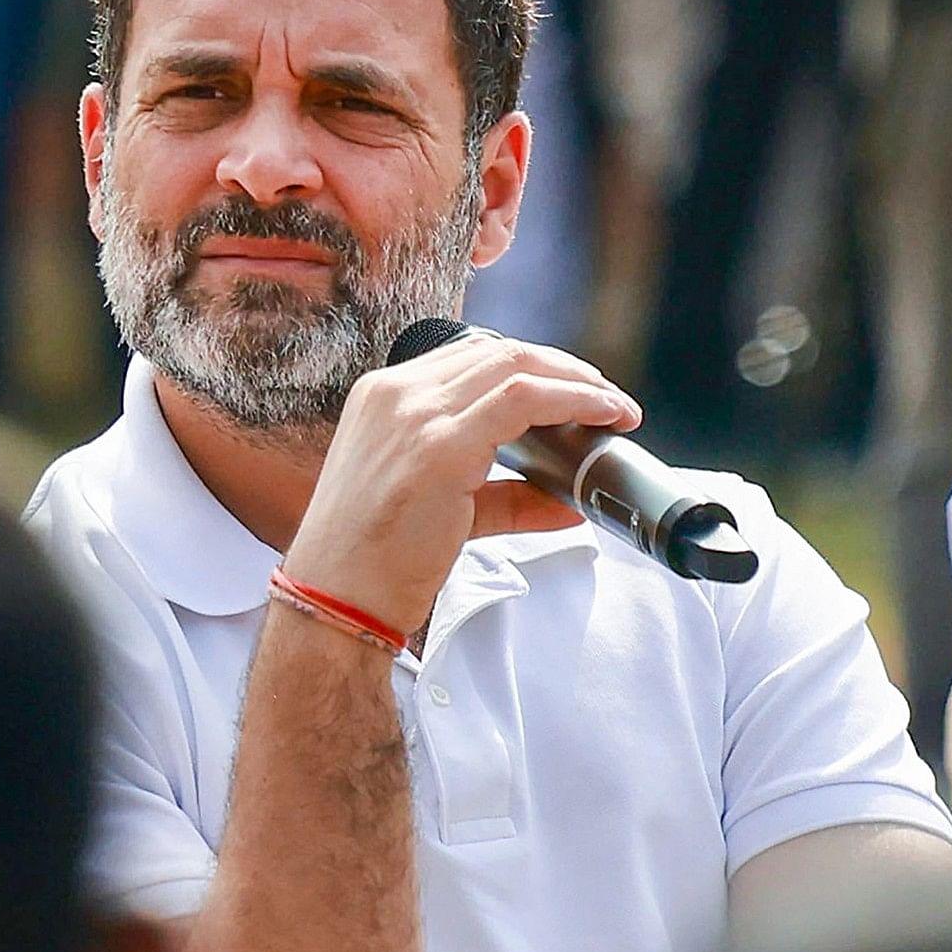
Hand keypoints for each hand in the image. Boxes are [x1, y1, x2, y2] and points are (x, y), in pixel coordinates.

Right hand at [280, 335, 638, 639]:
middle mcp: (396, 393)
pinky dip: (571, 402)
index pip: (472, 356)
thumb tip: (565, 500)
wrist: (337, 599)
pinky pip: (522, 401)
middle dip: (563, 369)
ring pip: (516, 367)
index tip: (573, 390)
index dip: (532, 366)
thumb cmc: (375, 562)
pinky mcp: (440, 446)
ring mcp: (415, 414)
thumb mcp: (444, 509)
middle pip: (499, 352)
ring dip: (576, 383)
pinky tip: (601, 416)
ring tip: (614, 407)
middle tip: (606, 398)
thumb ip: (506, 497)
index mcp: (385, 397)